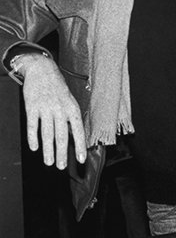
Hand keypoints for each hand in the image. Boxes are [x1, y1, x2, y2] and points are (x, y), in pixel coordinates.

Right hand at [19, 54, 85, 168]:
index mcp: (72, 109)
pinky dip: (33, 138)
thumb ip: (70, 119)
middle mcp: (60, 109)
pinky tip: (34, 148)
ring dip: (48, 150)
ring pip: (47, 133)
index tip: (81, 160)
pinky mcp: (32, 107)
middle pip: (61, 135)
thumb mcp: (70, 101)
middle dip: (62, 153)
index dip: (80, 146)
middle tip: (60, 167)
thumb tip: (73, 137)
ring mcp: (46, 108)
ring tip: (49, 162)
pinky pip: (33, 125)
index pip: (78, 131)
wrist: (42, 70)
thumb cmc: (58, 89)